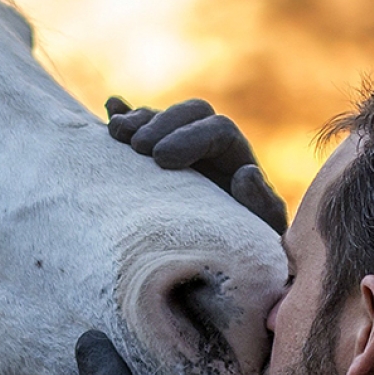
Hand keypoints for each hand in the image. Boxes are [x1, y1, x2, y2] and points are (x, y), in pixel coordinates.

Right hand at [104, 97, 286, 233]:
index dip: (190, 137)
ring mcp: (177, 148)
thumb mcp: (257, 231)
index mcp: (236, 160)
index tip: (161, 159)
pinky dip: (124, 115)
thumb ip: (261, 204)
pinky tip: (112, 108)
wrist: (213, 266)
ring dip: (138, 119)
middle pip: (192, 113)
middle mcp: (209, 148)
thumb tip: (245, 172)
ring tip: (117, 133)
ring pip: (163, 117)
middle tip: (139, 147)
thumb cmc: (240, 248)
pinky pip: (138, 126)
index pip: (219, 129)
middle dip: (162, 123)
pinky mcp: (150, 157)